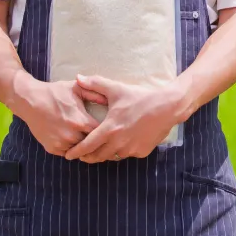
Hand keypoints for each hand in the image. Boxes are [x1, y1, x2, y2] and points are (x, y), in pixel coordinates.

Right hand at [15, 74, 107, 156]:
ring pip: (80, 150)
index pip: (101, 133)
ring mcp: (61, 143)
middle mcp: (72, 135)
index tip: (107, 129)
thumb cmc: (55, 92)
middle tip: (98, 136)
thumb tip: (109, 100)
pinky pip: (68, 153)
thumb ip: (94, 93)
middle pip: (91, 144)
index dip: (105, 132)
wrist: (30, 100)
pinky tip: (72, 139)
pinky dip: (71, 148)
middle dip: (95, 140)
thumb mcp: (76, 88)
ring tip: (84, 137)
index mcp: (81, 121)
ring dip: (83, 145)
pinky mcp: (52, 149)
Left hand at [64, 74, 186, 162]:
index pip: (87, 146)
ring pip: (112, 156)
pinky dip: (120, 150)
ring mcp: (131, 150)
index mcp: (109, 129)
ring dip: (104, 154)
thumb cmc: (139, 97)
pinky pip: (126, 154)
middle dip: (87, 157)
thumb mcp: (116, 89)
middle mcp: (118, 143)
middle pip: (97, 156)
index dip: (76, 152)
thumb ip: (95, 84)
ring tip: (98, 150)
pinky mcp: (141, 152)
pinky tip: (120, 143)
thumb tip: (78, 78)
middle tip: (80, 155)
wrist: (167, 107)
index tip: (68, 155)